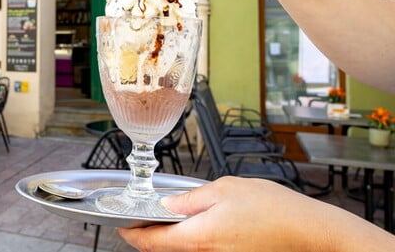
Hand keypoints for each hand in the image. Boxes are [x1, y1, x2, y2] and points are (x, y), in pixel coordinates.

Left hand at [119, 176, 394, 251]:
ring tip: (169, 220)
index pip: (152, 242)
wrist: (311, 232)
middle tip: (142, 220)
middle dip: (151, 236)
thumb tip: (168, 204)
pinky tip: (199, 226)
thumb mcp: (225, 189)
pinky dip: (195, 241)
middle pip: (167, 249)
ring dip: (174, 238)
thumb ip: (190, 198)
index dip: (132, 235)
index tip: (123, 227)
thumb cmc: (274, 209)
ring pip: (185, 251)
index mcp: (199, 237)